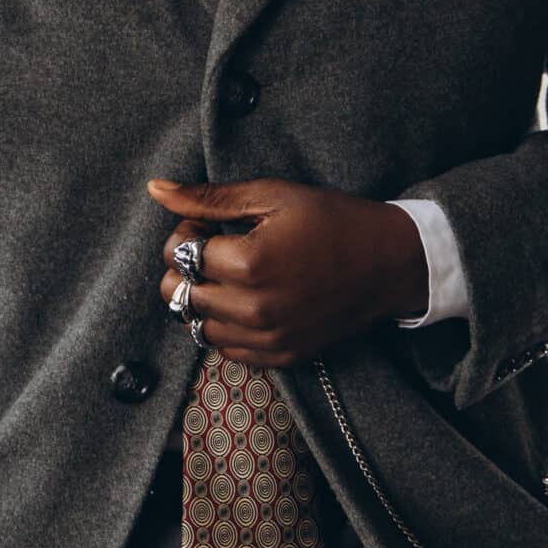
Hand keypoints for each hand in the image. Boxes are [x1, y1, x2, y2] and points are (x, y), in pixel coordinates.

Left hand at [149, 176, 427, 365]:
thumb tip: (155, 189)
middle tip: (218, 250)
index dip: (188, 232)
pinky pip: (227, 349)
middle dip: (188, 267)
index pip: (178, 254)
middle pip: (179, 293)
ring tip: (236, 275)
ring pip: (197, 325)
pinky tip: (249, 300)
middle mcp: (254, 308)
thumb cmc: (332, 220)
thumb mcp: (271, 195)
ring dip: (205, 299)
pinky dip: (227, 325)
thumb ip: (209, 198)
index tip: (212, 224)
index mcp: (249, 263)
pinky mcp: (283, 357)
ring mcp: (269, 338)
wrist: (391, 262)